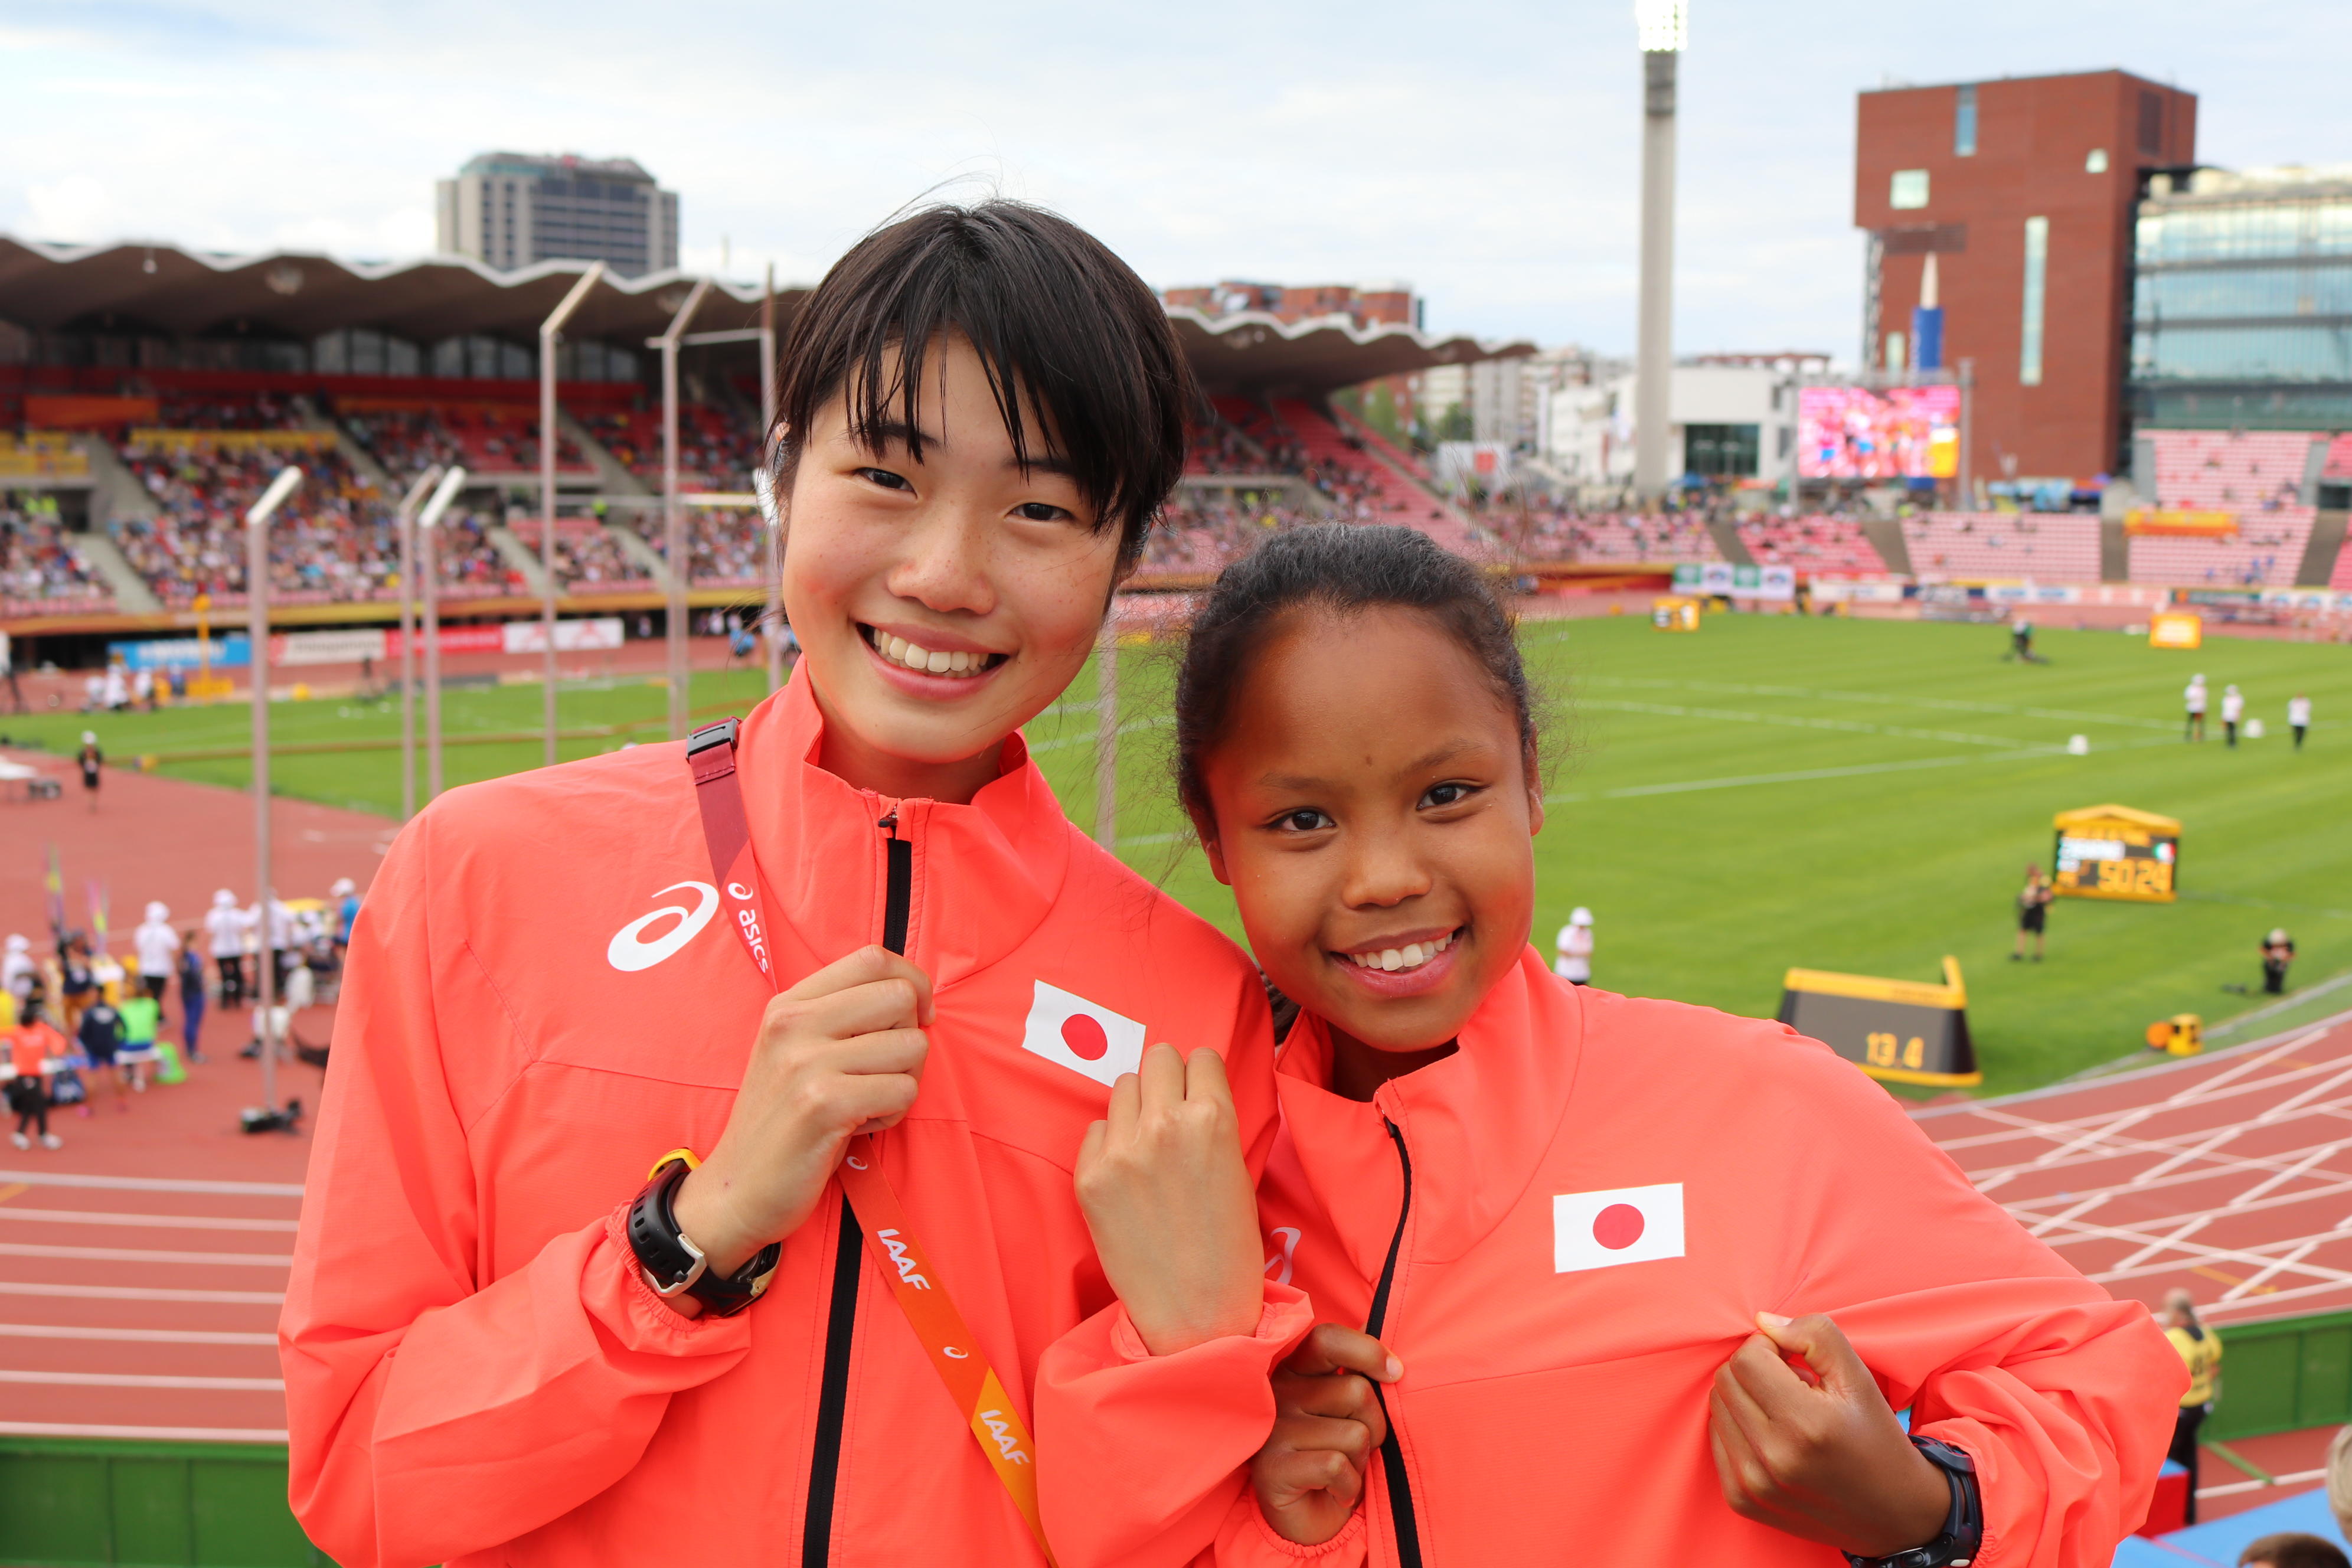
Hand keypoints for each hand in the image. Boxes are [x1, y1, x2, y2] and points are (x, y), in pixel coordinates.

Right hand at [669, 946, 932, 1283]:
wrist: (736, 1189)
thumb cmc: (783, 1120)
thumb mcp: (797, 1051)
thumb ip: (843, 1015)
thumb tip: (916, 994)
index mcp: (789, 1004)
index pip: (874, 957)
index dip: (912, 982)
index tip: (914, 1018)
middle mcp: (794, 1023)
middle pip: (901, 996)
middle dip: (911, 1036)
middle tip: (883, 1071)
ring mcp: (806, 1063)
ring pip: (912, 1046)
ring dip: (903, 1081)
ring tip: (864, 1103)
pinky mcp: (824, 1104)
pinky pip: (903, 1090)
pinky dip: (893, 1114)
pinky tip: (859, 1126)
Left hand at [1073, 1044, 1261, 1355]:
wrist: (1196, 1314)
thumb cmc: (1228, 1247)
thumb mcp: (1237, 1170)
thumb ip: (1210, 1122)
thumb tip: (1187, 1089)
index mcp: (1213, 1119)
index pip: (1199, 1057)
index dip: (1200, 1077)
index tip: (1197, 1094)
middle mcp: (1164, 1125)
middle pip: (1158, 1058)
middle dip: (1167, 1080)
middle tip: (1171, 1112)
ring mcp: (1121, 1150)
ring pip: (1123, 1087)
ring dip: (1136, 1108)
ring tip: (1148, 1147)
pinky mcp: (1089, 1176)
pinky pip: (1096, 1130)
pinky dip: (1110, 1144)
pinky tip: (1127, 1177)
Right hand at [1252, 1324, 1402, 1545]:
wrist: (1304, 1518)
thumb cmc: (1333, 1455)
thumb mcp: (1347, 1410)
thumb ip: (1359, 1372)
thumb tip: (1380, 1329)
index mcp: (1296, 1370)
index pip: (1328, 1339)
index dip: (1367, 1351)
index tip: (1395, 1373)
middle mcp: (1279, 1393)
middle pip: (1357, 1392)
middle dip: (1375, 1426)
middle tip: (1356, 1449)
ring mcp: (1273, 1429)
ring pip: (1354, 1433)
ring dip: (1361, 1461)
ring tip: (1342, 1472)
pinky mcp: (1272, 1467)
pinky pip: (1336, 1466)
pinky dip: (1349, 1486)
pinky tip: (1336, 1492)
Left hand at [1708, 1311, 1952, 1558]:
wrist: (1891, 1513)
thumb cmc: (1875, 1437)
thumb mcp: (1859, 1377)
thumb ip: (1813, 1334)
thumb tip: (1761, 1321)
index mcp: (1806, 1425)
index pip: (1747, 1359)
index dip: (1768, 1346)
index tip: (1793, 1359)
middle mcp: (1774, 1459)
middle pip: (1726, 1380)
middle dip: (1755, 1369)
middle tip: (1794, 1385)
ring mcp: (1752, 1485)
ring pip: (1718, 1407)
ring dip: (1746, 1398)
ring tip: (1786, 1412)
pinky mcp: (1740, 1500)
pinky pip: (1716, 1438)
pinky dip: (1739, 1426)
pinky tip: (1774, 1436)